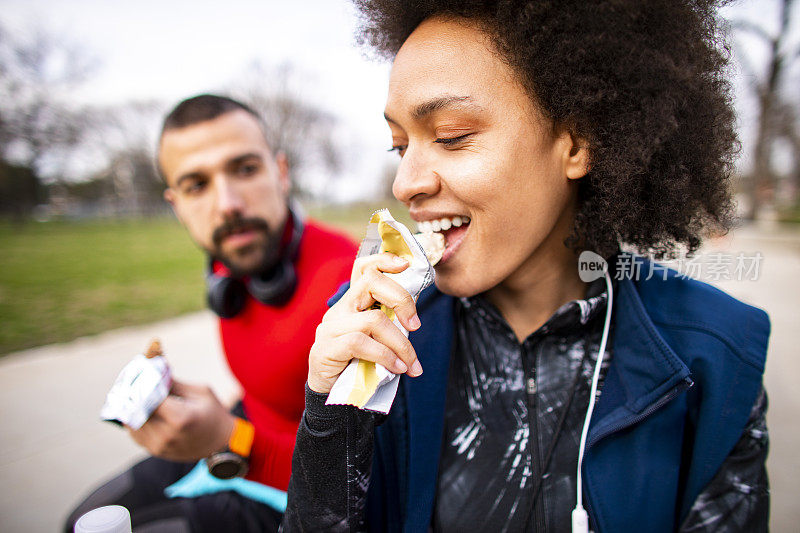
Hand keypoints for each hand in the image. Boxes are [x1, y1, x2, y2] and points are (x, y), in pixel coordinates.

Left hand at [128, 380, 234, 461]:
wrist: (221, 442)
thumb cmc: (213, 413)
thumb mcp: (200, 392)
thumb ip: (174, 384)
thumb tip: (153, 371)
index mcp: (181, 417)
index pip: (149, 397)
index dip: (143, 383)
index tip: (143, 372)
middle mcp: (167, 435)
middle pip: (138, 410)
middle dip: (136, 394)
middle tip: (135, 381)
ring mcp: (159, 446)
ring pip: (133, 423)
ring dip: (133, 408)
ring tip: (137, 394)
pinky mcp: (155, 451)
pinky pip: (135, 433)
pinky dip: (136, 420)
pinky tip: (142, 410)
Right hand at [307, 252, 422, 393]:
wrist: (333, 398)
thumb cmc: (360, 366)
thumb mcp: (379, 341)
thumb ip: (391, 326)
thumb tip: (414, 320)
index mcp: (354, 304)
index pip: (363, 268)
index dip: (383, 260)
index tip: (406, 265)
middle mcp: (340, 309)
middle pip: (372, 282)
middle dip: (402, 299)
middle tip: (416, 325)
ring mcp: (331, 327)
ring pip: (374, 319)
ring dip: (400, 343)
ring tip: (410, 364)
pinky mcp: (326, 347)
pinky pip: (361, 343)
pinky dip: (385, 356)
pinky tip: (396, 369)